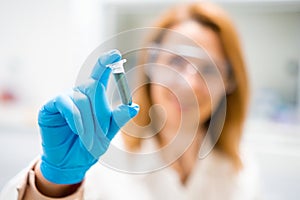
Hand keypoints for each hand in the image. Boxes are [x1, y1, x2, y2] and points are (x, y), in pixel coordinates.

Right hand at [38, 49, 138, 183]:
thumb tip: (134, 106)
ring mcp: (64, 99)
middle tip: (102, 133)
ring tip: (90, 140)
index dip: (106, 62)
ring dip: (89, 122)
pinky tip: (78, 130)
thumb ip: (119, 117)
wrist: (72, 161)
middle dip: (101, 113)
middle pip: (93, 86)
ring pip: (82, 100)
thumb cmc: (90, 144)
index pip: (100, 74)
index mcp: (93, 96)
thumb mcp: (109, 131)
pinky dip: (76, 118)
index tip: (116, 54)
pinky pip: (66, 104)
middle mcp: (78, 93)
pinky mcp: (50, 106)